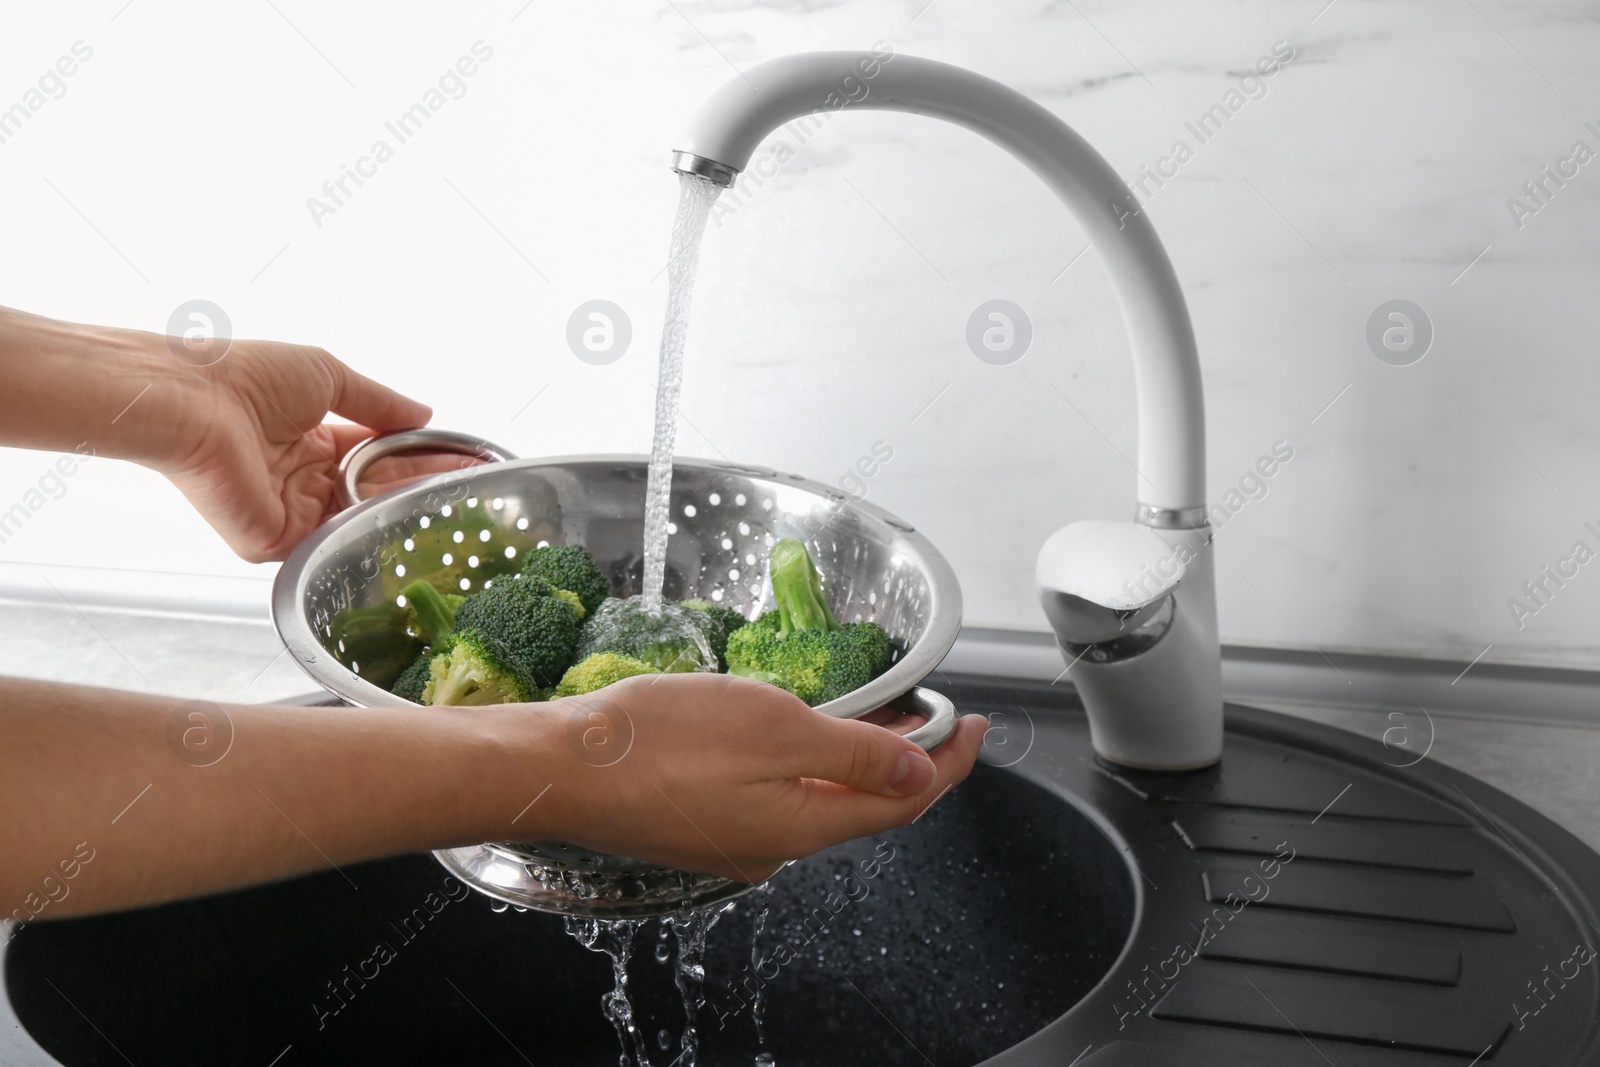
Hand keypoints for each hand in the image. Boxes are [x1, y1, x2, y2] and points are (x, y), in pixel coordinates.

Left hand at [0, 307, 457, 562]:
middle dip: (420, 483)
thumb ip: (379, 401)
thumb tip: (424, 414)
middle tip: (468, 483)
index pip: (376, 454)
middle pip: (373, 489)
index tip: (459, 457)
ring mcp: (287, 514)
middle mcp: (300, 480)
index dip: (418, 455)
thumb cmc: (242, 376)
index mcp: (309, 440)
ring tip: (446, 494)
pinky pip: (327, 540)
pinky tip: (399, 517)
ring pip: (357, 517)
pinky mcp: (271, 540)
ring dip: (399, 504)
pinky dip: (361, 528)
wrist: (190, 399)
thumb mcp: (327, 375)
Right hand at [516, 673, 987, 881]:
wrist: (561, 767)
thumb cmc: (663, 743)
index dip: (948, 762)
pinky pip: (779, 797)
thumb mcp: (779, 729)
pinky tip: (799, 731)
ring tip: (877, 712)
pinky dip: (808, 765)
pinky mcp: (701, 823)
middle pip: (866, 805)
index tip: (975, 724)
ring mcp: (736, 839)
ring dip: (857, 759)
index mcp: (806, 826)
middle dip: (908, 760)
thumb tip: (922, 772)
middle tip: (931, 713)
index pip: (905, 800)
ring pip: (820, 801)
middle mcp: (776, 846)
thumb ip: (857, 753)